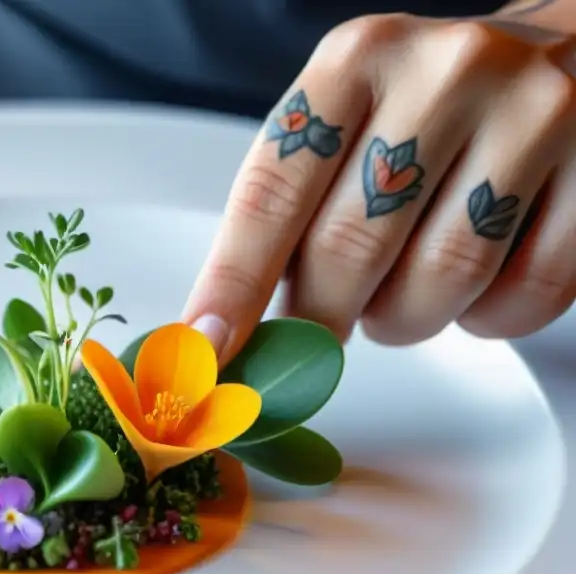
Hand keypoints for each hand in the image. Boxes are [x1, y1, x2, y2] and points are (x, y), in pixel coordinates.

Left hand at [182, 7, 575, 360]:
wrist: (566, 53)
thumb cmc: (429, 109)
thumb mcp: (348, 122)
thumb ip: (292, 207)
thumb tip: (226, 325)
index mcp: (357, 60)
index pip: (273, 192)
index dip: (235, 283)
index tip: (210, 344)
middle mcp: (445, 73)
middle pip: (351, 250)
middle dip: (322, 316)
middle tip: (320, 326)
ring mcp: (534, 117)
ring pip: (439, 282)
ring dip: (404, 318)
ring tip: (401, 294)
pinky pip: (524, 296)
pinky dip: (486, 318)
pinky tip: (475, 285)